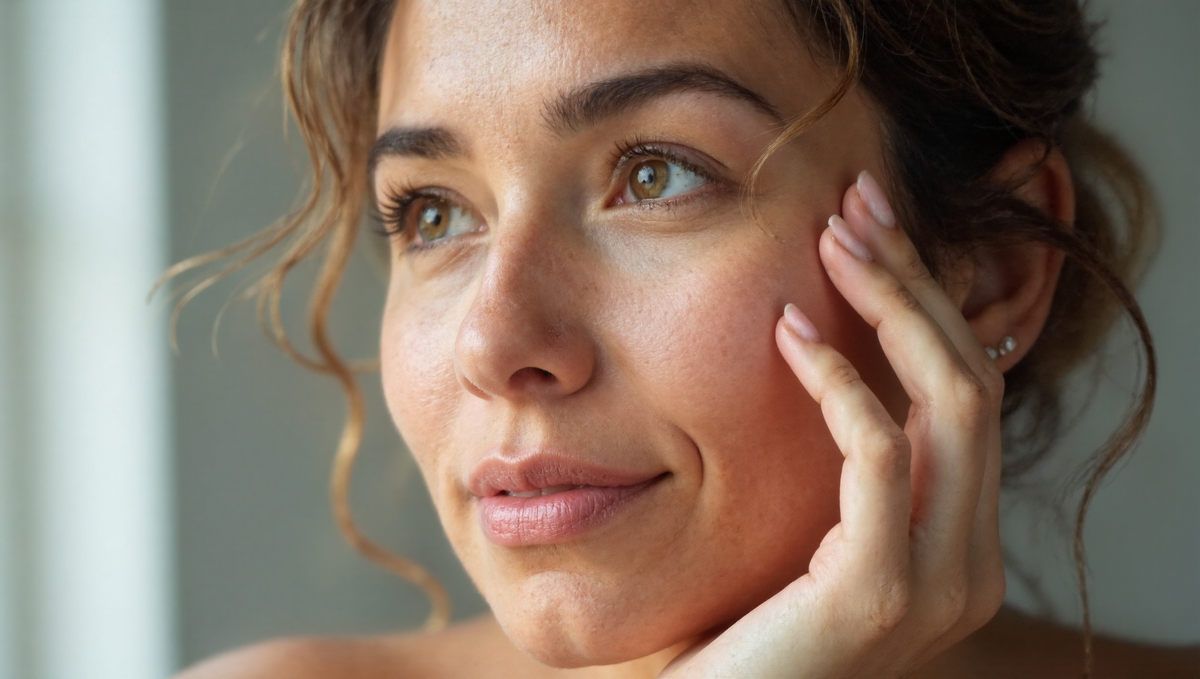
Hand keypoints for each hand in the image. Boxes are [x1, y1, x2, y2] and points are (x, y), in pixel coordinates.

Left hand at [660, 171, 1006, 677]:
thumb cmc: (732, 630)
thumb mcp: (798, 532)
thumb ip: (832, 466)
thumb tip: (810, 341)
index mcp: (953, 543)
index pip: (966, 396)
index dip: (928, 302)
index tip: (872, 228)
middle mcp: (967, 561)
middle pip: (974, 380)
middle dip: (917, 281)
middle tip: (858, 202)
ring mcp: (938, 580)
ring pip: (953, 400)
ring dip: (893, 305)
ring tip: (833, 236)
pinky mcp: (882, 589)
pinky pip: (880, 450)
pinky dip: (841, 379)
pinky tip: (788, 331)